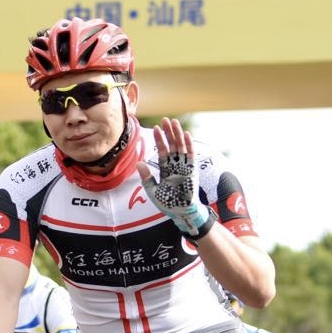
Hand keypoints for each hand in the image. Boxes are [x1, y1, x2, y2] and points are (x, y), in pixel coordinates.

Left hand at [138, 119, 213, 239]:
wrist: (181, 212)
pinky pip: (191, 155)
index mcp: (166, 169)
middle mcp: (176, 165)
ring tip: (173, 122)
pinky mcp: (192, 170)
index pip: (162, 150)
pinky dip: (189, 144)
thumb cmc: (168, 203)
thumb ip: (146, 177)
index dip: (159, 140)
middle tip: (165, 119)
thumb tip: (139, 163)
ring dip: (177, 134)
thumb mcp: (153, 190)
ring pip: (181, 146)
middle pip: (172, 145)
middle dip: (168, 133)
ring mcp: (184, 167)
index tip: (155, 128)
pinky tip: (185, 134)